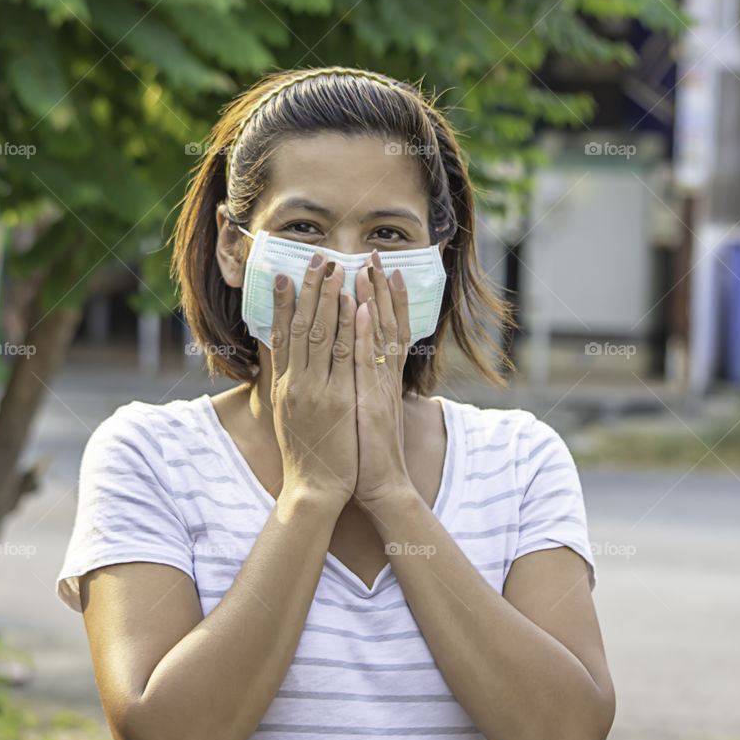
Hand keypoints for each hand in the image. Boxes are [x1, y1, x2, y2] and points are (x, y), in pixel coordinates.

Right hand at [269, 252, 358, 510]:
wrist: (315, 490)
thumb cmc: (306, 453)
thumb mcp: (288, 413)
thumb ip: (287, 381)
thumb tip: (282, 352)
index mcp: (284, 385)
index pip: (281, 335)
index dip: (284, 302)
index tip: (288, 274)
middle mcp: (297, 384)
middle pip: (301, 327)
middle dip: (310, 290)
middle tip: (318, 258)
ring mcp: (318, 391)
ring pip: (322, 335)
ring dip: (331, 298)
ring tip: (338, 269)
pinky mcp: (341, 401)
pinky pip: (346, 357)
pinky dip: (351, 329)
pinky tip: (357, 305)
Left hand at [352, 250, 414, 509]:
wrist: (379, 487)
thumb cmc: (365, 450)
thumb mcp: (364, 408)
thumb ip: (362, 382)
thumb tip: (352, 361)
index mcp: (381, 377)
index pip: (387, 328)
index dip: (387, 297)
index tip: (383, 268)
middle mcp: (383, 377)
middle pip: (384, 323)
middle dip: (379, 287)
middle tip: (375, 253)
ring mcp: (378, 387)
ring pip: (376, 335)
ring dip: (372, 299)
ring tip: (367, 267)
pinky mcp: (369, 401)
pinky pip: (364, 362)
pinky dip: (362, 334)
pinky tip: (358, 309)